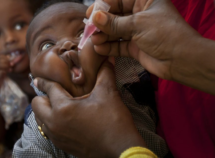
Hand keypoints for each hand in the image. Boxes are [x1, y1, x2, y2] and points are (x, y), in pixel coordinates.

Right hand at [0, 54, 12, 88]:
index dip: (5, 57)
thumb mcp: (0, 70)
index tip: (9, 61)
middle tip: (11, 65)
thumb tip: (9, 57)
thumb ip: (3, 64)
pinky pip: (1, 72)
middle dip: (7, 62)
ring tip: (10, 69)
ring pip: (0, 65)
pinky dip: (6, 71)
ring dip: (7, 66)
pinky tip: (8, 73)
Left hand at [32, 62, 145, 156]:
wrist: (120, 150)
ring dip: (45, 110)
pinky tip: (64, 118)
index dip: (45, 81)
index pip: (49, 88)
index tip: (38, 78)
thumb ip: (104, 73)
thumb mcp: (108, 94)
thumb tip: (107, 58)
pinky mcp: (61, 144)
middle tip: (56, 93)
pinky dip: (50, 122)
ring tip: (59, 105)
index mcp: (63, 108)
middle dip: (43, 96)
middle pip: (36, 104)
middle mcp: (54, 123)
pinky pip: (47, 129)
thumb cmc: (113, 121)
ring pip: (39, 118)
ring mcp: (56, 136)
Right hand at [86, 0, 200, 80]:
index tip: (90, 14)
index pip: (119, 0)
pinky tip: (100, 49)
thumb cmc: (164, 34)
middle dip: (102, 23)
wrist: (181, 60)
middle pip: (115, 16)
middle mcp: (140, 15)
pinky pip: (119, 46)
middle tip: (90, 30)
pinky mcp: (135, 47)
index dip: (103, 6)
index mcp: (145, 1)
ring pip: (116, 32)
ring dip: (104, 36)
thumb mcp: (137, 24)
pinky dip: (109, 47)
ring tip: (94, 41)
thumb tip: (95, 17)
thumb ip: (114, 23)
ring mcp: (137, 32)